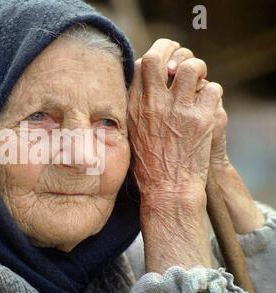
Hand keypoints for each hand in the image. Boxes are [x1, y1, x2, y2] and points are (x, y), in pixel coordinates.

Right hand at [127, 39, 222, 272]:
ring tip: (198, 82)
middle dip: (175, 52)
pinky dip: (212, 95)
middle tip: (182, 63)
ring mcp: (177, 110)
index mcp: (133, 106)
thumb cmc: (148, 165)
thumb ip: (134, 107)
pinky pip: (212, 89)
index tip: (165, 63)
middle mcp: (153, 103)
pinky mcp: (201, 119)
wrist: (167, 189)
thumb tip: (144, 85)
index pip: (142, 64)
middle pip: (161, 57)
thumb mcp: (130, 133)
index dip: (157, 56)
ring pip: (192, 67)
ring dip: (198, 70)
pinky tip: (207, 107)